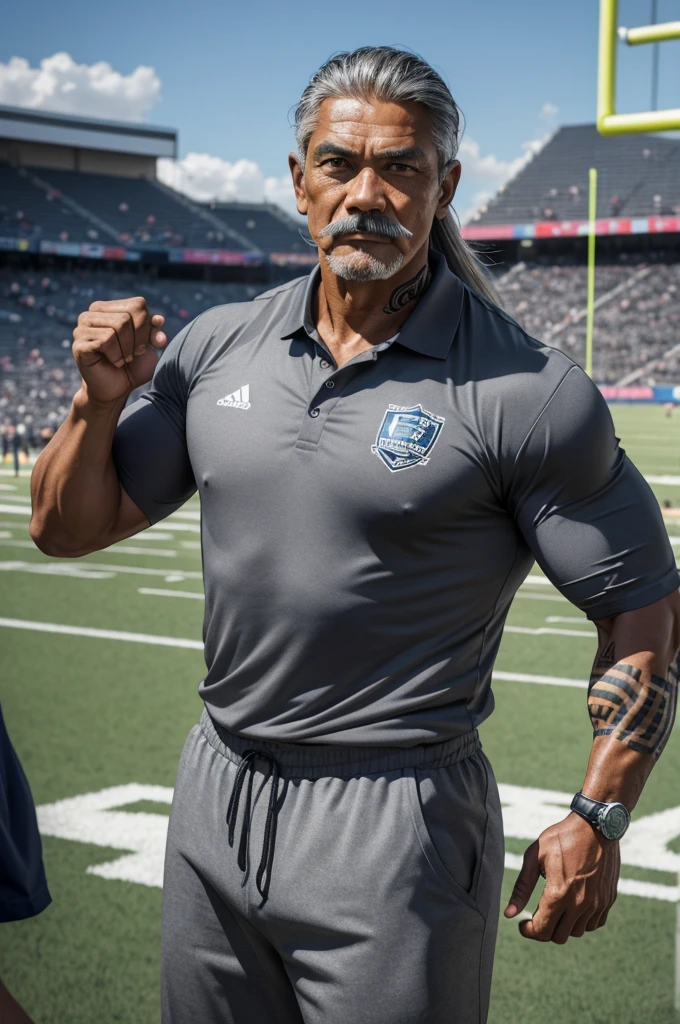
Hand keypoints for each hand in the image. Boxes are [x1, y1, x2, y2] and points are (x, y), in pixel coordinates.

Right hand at [72, 296, 166, 405]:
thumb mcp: (149, 345)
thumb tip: (159, 319)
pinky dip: (116, 356)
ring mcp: (82, 327)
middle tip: (131, 355)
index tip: (143, 345)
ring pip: (117, 327)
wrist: (116, 389)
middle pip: (127, 317)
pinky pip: (106, 340)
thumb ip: (154, 330)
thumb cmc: (132, 365)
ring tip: (122, 359)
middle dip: (137, 340)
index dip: (147, 327)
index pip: (137, 305)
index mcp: (110, 307)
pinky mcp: (79, 344)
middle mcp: (92, 312)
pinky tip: (112, 362)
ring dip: (126, 350)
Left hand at [504, 812, 619, 942]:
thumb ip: (522, 887)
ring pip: (577, 932)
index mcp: (558, 893)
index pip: (542, 930)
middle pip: (558, 936)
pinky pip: (594, 924)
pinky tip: (573, 905)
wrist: (596, 825)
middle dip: (544, 930)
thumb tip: (509, 914)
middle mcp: (579, 903)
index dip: (529, 931)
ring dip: (563, 925)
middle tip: (537, 916)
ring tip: (555, 907)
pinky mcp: (608, 900)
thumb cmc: (561, 837)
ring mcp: (597, 903)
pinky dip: (582, 921)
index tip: (523, 924)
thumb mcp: (534, 857)